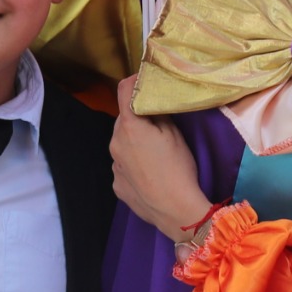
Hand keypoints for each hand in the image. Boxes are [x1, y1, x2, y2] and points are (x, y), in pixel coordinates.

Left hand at [111, 77, 211, 237]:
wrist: (175, 210)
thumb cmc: (178, 167)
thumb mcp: (175, 134)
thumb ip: (159, 114)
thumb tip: (151, 102)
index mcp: (129, 126)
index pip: (122, 90)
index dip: (133, 81)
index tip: (145, 81)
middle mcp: (114, 143)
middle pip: (123, 120)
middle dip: (137, 117)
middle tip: (158, 123)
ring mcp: (114, 166)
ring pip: (122, 144)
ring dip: (135, 142)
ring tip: (156, 154)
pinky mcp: (117, 185)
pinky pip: (124, 166)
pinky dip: (134, 164)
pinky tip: (150, 174)